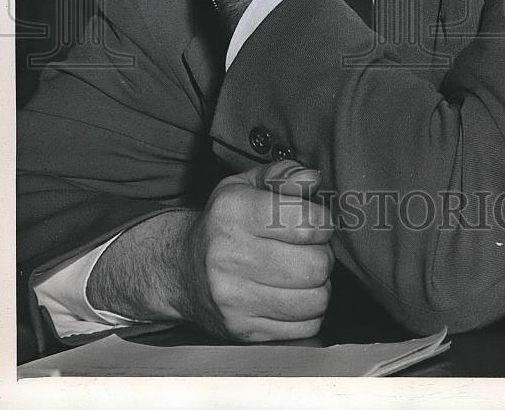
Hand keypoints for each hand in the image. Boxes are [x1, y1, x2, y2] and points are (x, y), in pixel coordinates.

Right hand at [87, 160, 334, 342]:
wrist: (181, 270)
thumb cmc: (223, 223)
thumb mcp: (244, 184)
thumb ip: (283, 174)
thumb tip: (312, 180)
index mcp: (232, 212)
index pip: (306, 221)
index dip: (322, 220)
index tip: (315, 222)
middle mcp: (228, 257)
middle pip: (315, 264)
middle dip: (323, 254)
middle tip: (310, 249)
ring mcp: (234, 299)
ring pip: (315, 299)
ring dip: (319, 285)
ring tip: (302, 272)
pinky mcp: (243, 331)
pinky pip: (306, 327)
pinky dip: (309, 312)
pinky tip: (293, 295)